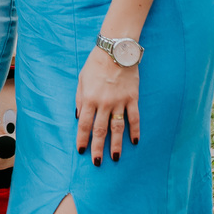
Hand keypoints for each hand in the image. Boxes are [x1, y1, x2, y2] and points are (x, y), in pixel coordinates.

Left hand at [75, 47, 139, 163]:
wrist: (115, 50)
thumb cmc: (95, 64)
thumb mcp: (81, 80)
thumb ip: (79, 99)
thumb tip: (79, 117)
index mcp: (89, 98)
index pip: (84, 124)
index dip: (82, 139)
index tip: (82, 150)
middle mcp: (104, 103)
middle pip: (100, 130)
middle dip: (98, 148)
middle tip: (97, 162)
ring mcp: (119, 101)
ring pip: (117, 128)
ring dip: (116, 144)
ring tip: (115, 158)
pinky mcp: (132, 98)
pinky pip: (134, 118)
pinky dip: (135, 130)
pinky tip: (134, 141)